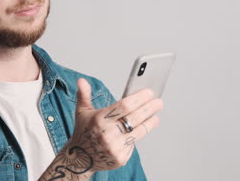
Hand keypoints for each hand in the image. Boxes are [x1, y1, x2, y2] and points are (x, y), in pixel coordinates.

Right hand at [39, 78, 162, 180]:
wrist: (81, 159)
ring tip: (155, 116)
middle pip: (135, 117)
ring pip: (138, 131)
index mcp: (99, 119)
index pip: (125, 106)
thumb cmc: (84, 132)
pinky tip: (141, 129)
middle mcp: (107, 134)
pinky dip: (137, 135)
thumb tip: (82, 81)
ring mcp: (115, 147)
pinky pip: (134, 144)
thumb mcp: (81, 112)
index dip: (139, 98)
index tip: (149, 93)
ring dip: (149, 122)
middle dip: (149, 108)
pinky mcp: (120, 158)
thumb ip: (84, 95)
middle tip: (158, 102)